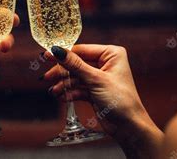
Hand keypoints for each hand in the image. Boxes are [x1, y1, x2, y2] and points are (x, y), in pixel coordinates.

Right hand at [42, 45, 162, 157]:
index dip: (63, 54)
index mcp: (111, 54)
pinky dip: (69, 92)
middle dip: (62, 72)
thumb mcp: (95, 79)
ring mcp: (99, 77)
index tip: (46, 55)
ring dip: (64, 84)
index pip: (81, 50)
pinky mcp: (94, 90)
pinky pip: (78, 87)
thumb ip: (74, 65)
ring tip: (53, 91)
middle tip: (46, 76)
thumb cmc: (121, 100)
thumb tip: (57, 50)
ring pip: (75, 76)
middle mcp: (105, 63)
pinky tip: (61, 96)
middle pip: (76, 63)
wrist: (129, 127)